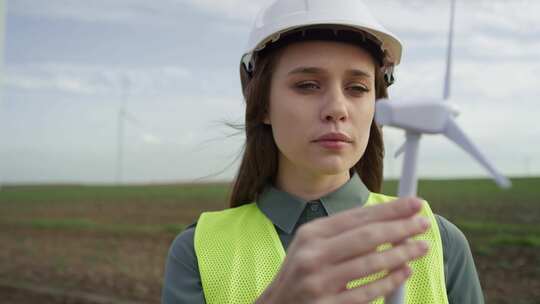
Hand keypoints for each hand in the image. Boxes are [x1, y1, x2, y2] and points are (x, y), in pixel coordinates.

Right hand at [256, 197, 429, 303]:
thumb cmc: (301, 274)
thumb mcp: (312, 246)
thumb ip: (343, 234)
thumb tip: (386, 222)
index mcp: (311, 234)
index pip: (357, 217)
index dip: (389, 209)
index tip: (414, 204)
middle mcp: (312, 255)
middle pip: (366, 237)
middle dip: (400, 227)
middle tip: (423, 222)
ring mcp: (319, 282)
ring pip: (370, 264)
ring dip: (401, 254)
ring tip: (421, 246)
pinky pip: (366, 293)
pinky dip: (389, 282)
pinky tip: (405, 272)